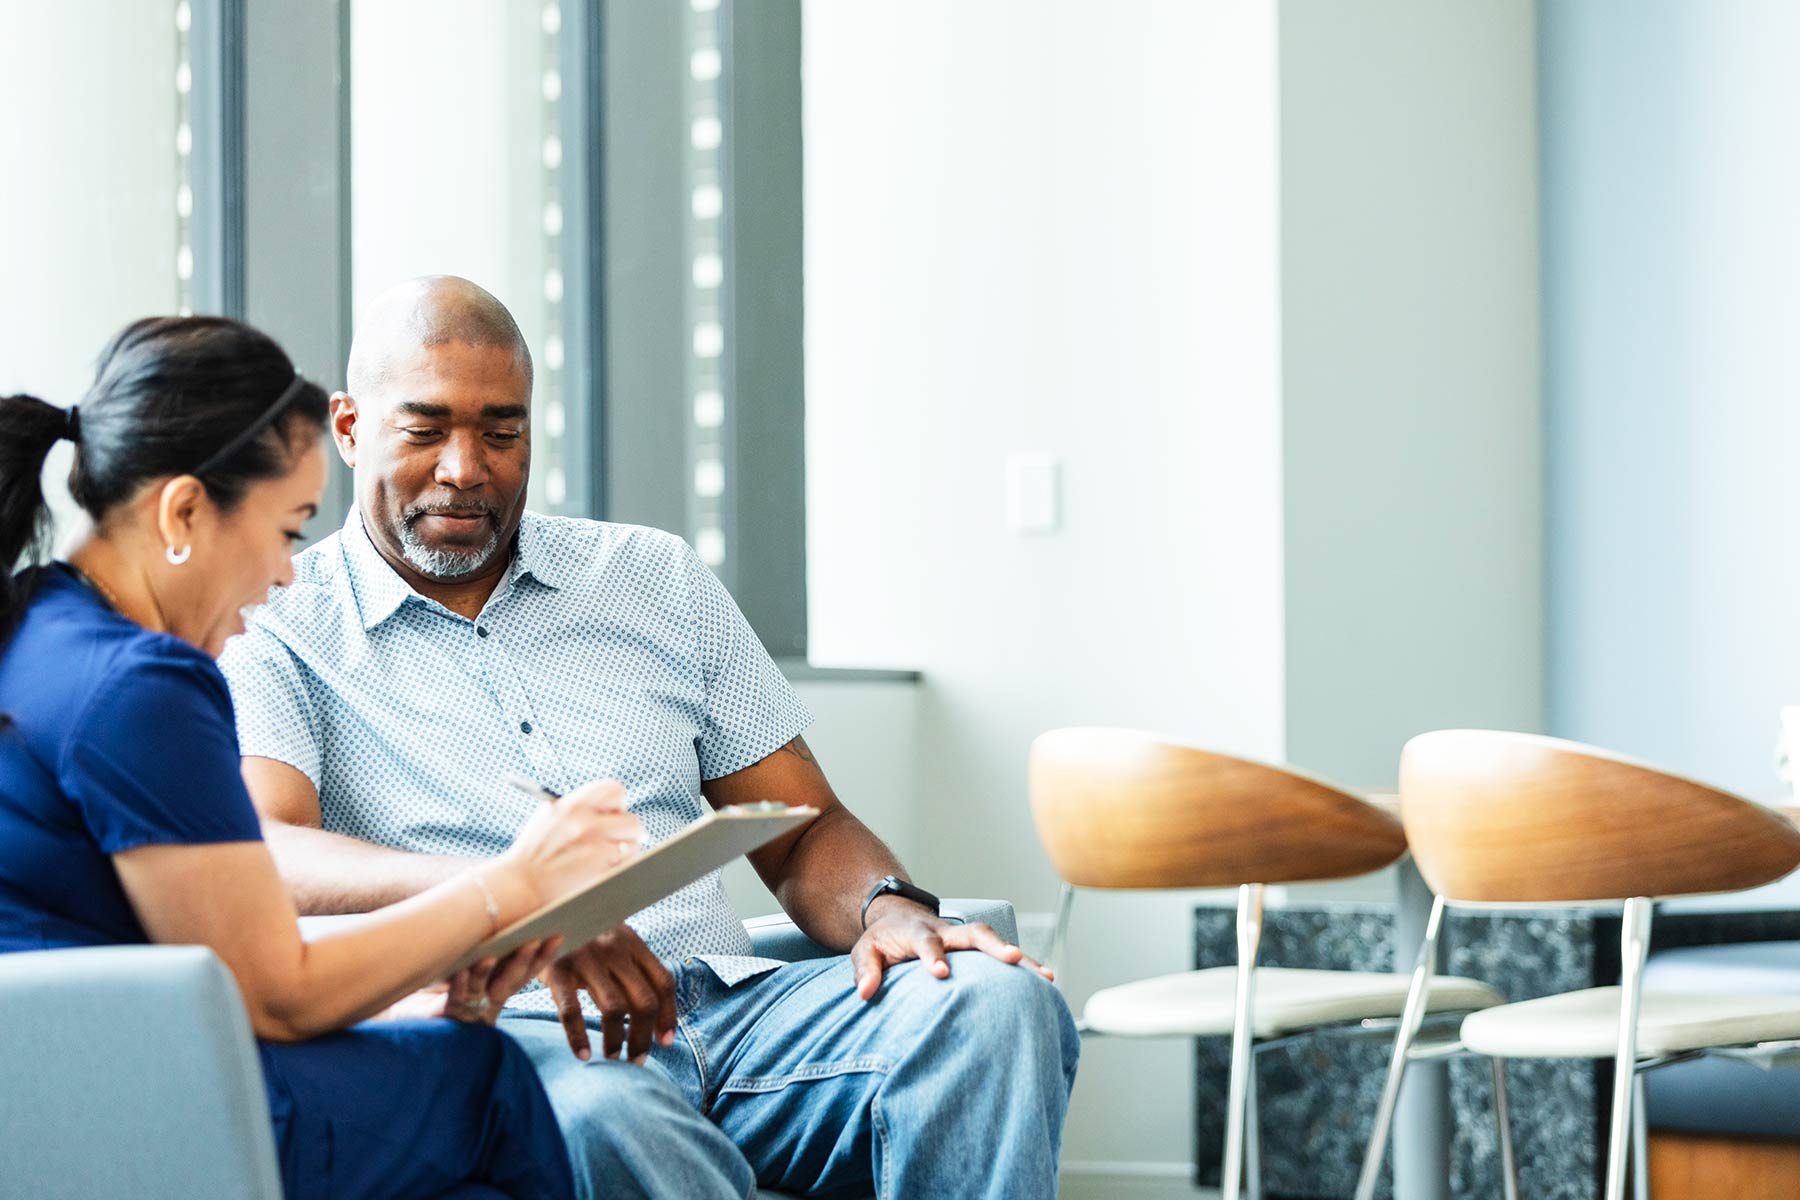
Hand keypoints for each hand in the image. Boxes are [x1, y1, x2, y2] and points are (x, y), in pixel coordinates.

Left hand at [379, 936, 563, 1024]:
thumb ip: (486, 944)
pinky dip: (459, 982)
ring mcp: (470, 1008)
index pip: (527, 970)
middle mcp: (489, 999)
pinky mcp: (447, 1014)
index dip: (543, 956)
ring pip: (484, 989)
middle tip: (536, 940)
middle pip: (512, 980)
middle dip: (525, 961)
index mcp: (499, 986)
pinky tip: (461, 969)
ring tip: (492, 955)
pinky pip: (455, 997)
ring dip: (489, 971)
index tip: (558, 936)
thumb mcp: (468, 961)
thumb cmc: (441, 984)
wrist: (413, 1011)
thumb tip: (503, 905)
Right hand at [499, 778, 641, 909]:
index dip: (617, 803)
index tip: (614, 813)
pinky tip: (601, 873)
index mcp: (574, 804)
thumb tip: (610, 807)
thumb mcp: (550, 816)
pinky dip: (618, 870)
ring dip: (624, 854)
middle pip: (632, 821)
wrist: (521, 884)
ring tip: (604, 861)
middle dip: (627, 833)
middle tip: (618, 840)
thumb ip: (578, 808)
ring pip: (633, 846)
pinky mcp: (601, 870)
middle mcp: (587, 822)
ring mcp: (596, 847)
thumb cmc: (534, 852)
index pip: (614, 790)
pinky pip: (626, 866)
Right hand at [540, 924, 676, 1062]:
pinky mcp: (558, 970)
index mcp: (633, 942)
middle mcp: (615, 949)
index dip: (669, 1016)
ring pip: (615, 1009)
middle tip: (637, 1059)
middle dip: (644, 1036)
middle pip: (644, 1001)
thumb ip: (632, 968)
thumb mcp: (613, 940)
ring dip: (617, 1040)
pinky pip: (572, 1011)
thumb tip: (654, 1017)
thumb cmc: (582, 933)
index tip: (665, 1042)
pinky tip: (583, 1055)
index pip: (664, 982)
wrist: (541, 907)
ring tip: (613, 1057)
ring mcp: (587, 959)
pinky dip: (578, 1037)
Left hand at [849, 901, 1053, 1000]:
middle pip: (974, 933)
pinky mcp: (975, 949)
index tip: (941, 973)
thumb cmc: (884, 939)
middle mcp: (946, 932)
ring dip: (1020, 958)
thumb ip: (865, 970)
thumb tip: (866, 993)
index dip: (934, 956)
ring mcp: (963, 938)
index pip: (927, 943)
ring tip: (1046, 977)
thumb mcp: (865, 951)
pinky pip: (1001, 955)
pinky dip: (1023, 967)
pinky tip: (1044, 984)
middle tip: (1014, 958)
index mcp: (918, 933)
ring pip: (994, 942)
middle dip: (994, 945)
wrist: (898, 918)